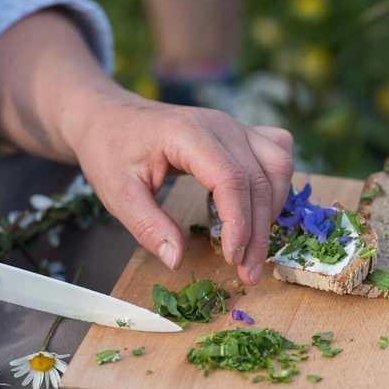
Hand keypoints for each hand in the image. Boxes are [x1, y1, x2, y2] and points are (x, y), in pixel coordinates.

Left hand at [64, 93, 293, 285]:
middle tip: (248, 272)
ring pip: (278, 165)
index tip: (233, 259)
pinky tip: (262, 209)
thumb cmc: (111, 152)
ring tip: (255, 247)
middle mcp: (220, 125)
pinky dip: (278, 183)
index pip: (231, 179)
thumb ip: (148, 227)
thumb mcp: (118, 194)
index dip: (239, 223)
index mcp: (188, 134)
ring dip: (274, 209)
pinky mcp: (240, 133)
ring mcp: (234, 126)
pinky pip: (277, 152)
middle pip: (259, 179)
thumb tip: (177, 261)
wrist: (109, 117)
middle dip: (259, 231)